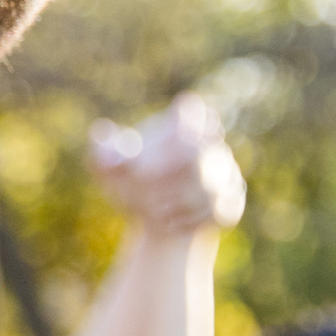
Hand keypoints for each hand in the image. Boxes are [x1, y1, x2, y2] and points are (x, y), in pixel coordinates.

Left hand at [89, 96, 244, 233]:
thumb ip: (103, 151)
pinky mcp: (234, 199)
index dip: (190, 120)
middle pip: (201, 152)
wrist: (156, 218)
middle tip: (149, 186)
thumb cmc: (130, 185)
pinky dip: (195, 218)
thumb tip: (101, 130)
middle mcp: (210, 145)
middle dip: (174, 172)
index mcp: (179, 126)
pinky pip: (220, 208)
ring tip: (156, 211)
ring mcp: (227, 172)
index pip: (192, 112)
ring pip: (212, 185)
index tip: (178, 134)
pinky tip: (174, 223)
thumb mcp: (108, 170)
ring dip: (181, 200)